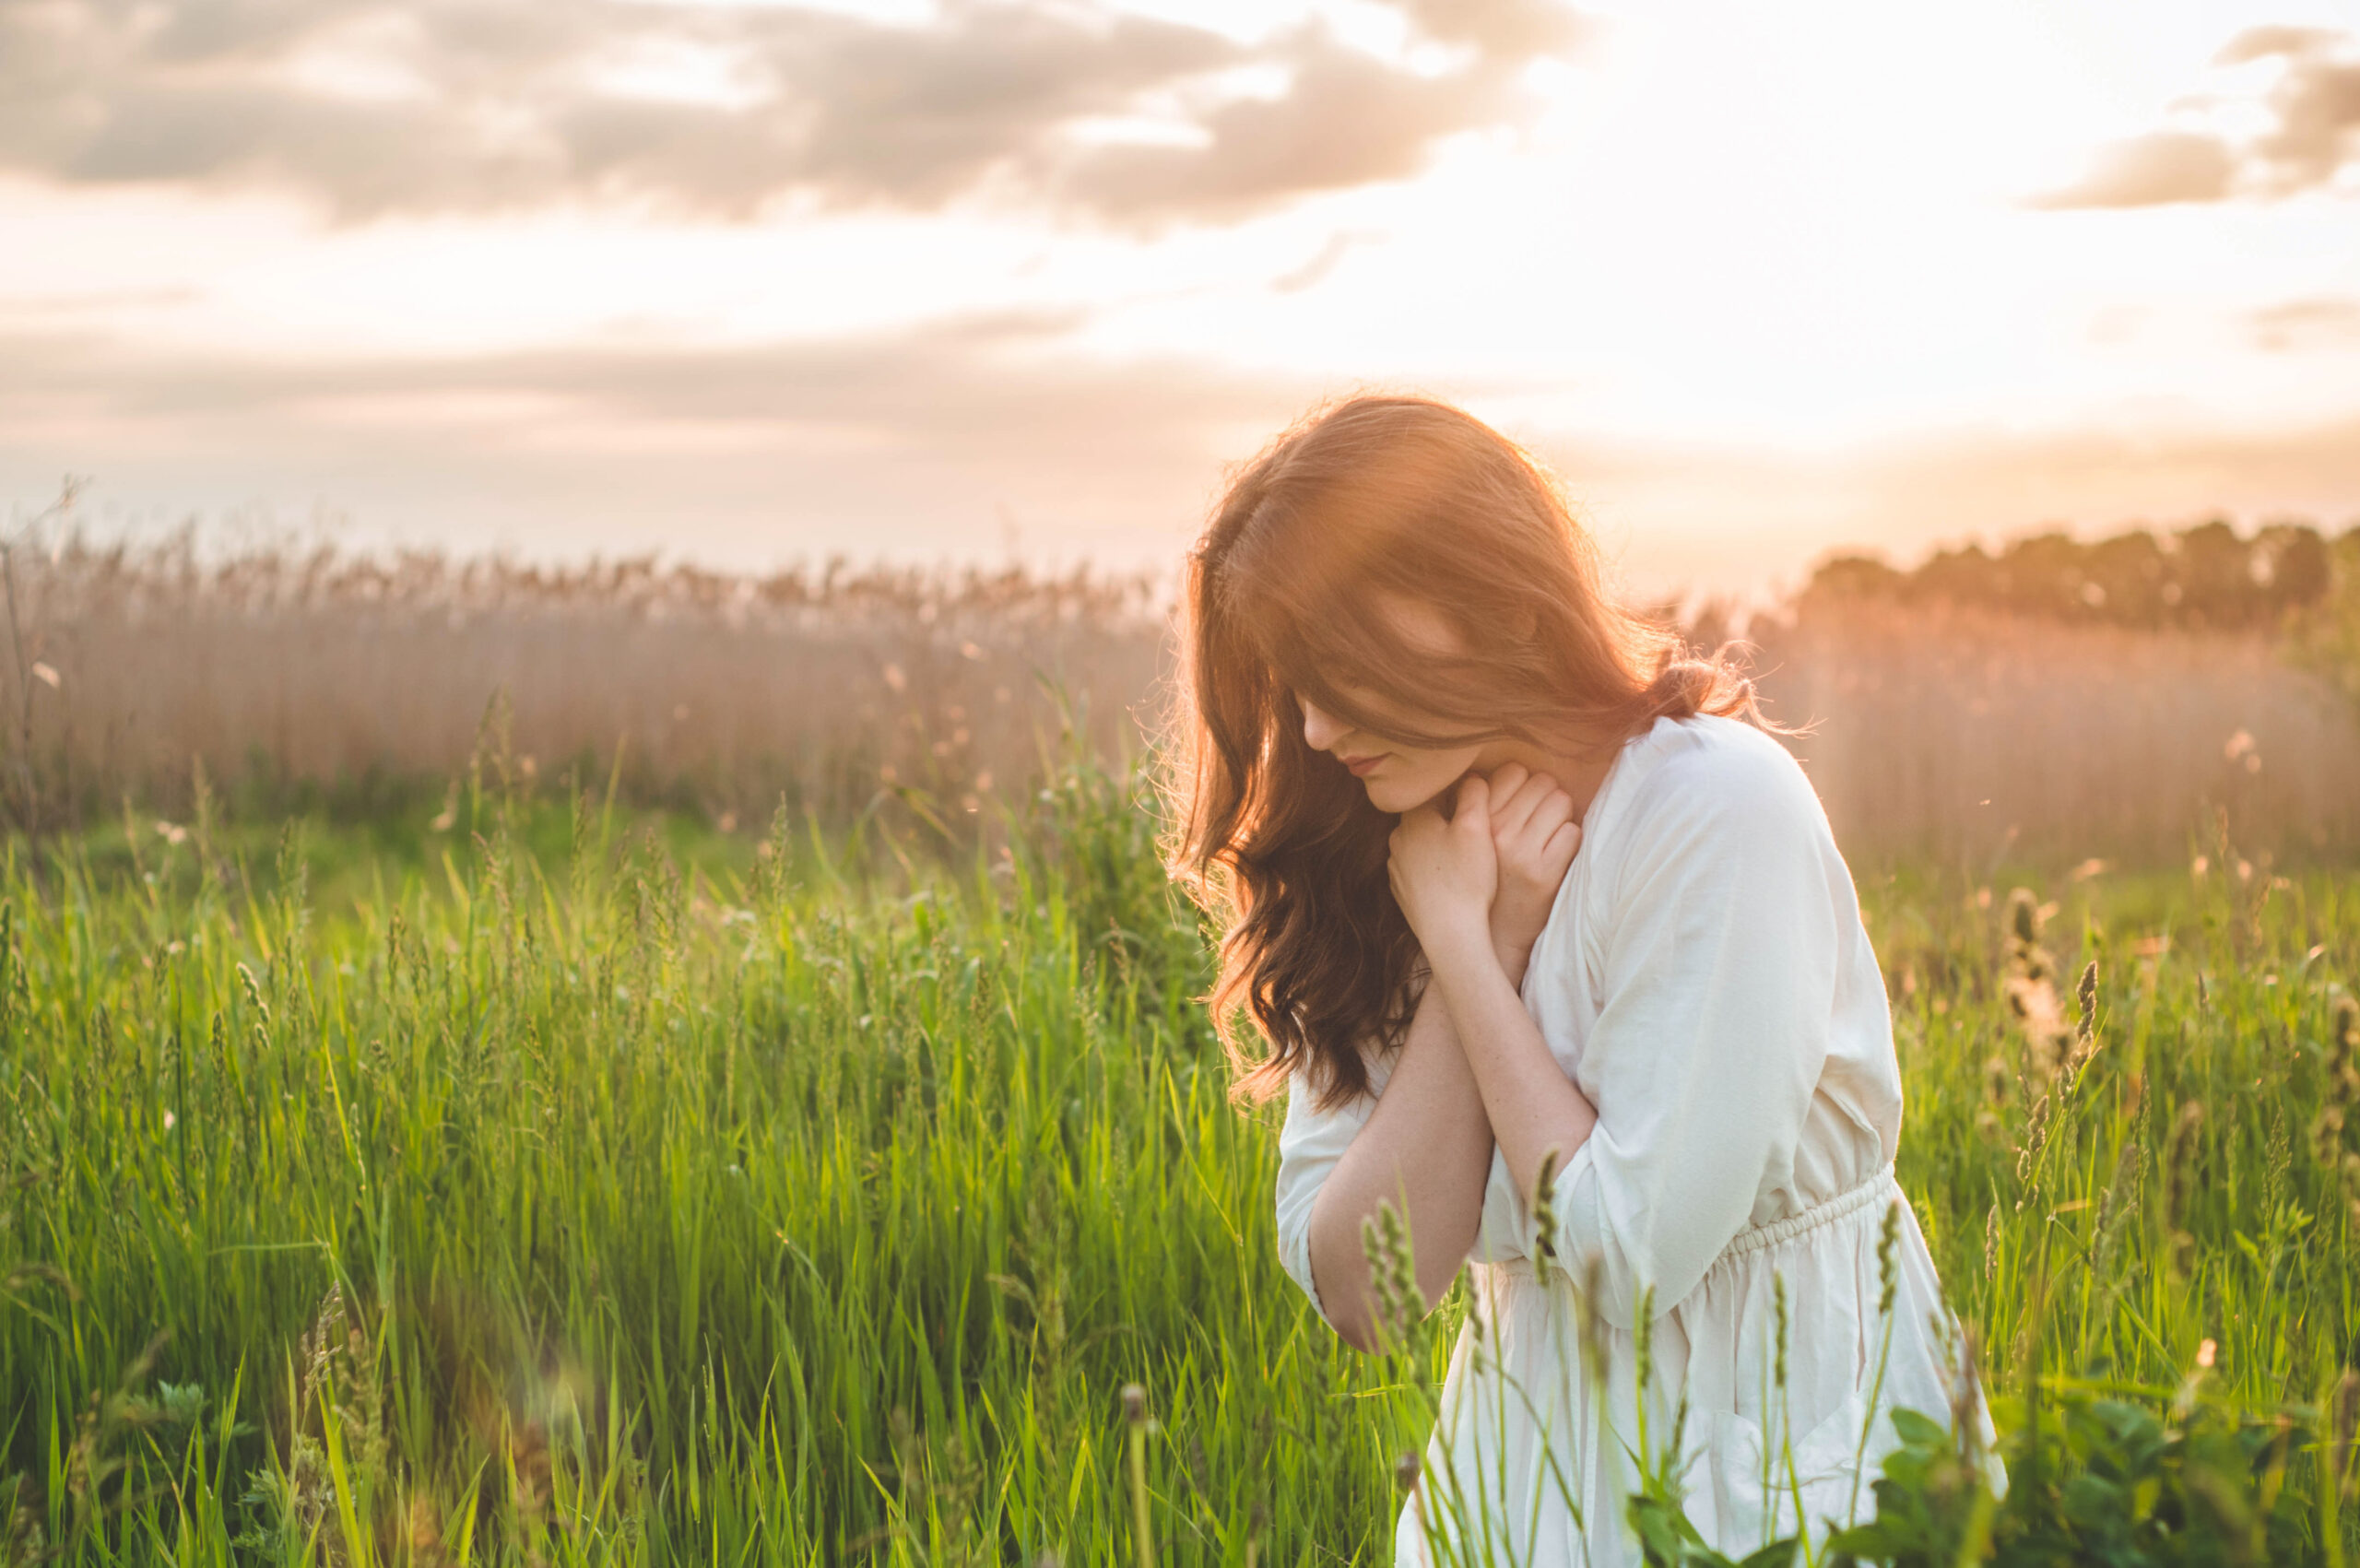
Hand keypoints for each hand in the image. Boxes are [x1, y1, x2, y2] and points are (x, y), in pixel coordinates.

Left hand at [1387, 774, 1498, 961]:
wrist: (1449, 933)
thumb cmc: (1466, 878)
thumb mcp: (1476, 827)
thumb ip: (1474, 794)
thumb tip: (1472, 777)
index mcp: (1413, 818)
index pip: (1435, 791)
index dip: (1461, 793)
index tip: (1481, 802)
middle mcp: (1397, 839)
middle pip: (1427, 816)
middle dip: (1449, 818)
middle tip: (1477, 828)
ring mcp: (1396, 867)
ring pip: (1421, 843)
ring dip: (1441, 843)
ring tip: (1467, 856)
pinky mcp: (1401, 890)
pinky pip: (1419, 869)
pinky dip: (1434, 868)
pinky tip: (1454, 878)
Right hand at [1479, 762, 1581, 980]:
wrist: (1496, 932)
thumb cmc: (1490, 877)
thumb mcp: (1476, 839)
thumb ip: (1487, 804)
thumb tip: (1516, 771)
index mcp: (1476, 818)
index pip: (1512, 771)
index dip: (1525, 785)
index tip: (1523, 805)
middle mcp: (1495, 831)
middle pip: (1541, 781)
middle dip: (1547, 799)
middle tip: (1540, 823)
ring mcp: (1521, 852)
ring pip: (1560, 802)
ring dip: (1561, 817)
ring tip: (1549, 837)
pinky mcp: (1544, 873)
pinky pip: (1573, 832)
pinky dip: (1571, 841)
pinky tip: (1557, 856)